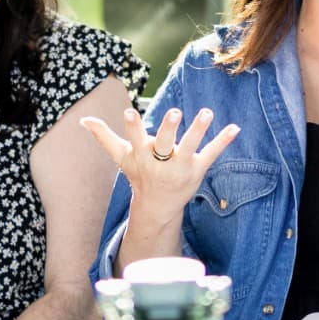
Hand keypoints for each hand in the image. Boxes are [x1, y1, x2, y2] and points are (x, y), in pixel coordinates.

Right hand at [81, 106, 239, 210]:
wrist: (157, 207)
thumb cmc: (139, 175)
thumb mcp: (121, 158)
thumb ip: (104, 138)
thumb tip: (83, 121)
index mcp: (142, 156)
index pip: (135, 139)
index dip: (133, 127)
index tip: (129, 112)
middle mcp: (161, 162)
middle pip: (164, 144)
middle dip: (169, 129)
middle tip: (174, 111)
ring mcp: (181, 166)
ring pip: (190, 147)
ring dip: (198, 130)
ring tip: (207, 112)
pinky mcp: (198, 169)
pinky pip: (211, 154)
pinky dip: (223, 141)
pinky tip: (235, 127)